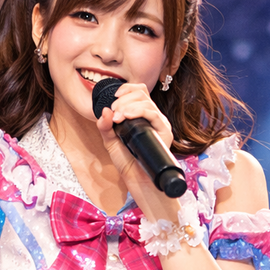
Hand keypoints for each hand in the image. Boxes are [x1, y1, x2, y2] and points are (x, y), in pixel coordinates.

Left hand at [96, 82, 176, 212]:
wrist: (138, 179)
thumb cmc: (127, 162)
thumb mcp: (110, 142)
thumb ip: (105, 127)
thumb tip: (104, 111)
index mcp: (141, 116)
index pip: (139, 92)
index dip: (126, 89)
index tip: (113, 98)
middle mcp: (152, 117)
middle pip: (142, 93)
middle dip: (124, 98)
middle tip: (114, 112)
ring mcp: (159, 123)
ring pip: (147, 102)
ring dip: (128, 105)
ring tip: (118, 117)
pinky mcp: (164, 131)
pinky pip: (153, 114)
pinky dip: (138, 111)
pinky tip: (126, 117)